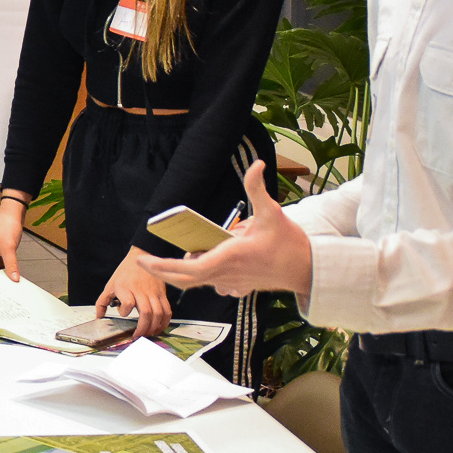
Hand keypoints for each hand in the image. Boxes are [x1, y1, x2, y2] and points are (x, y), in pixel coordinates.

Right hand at [0, 197, 28, 281]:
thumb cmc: (6, 226)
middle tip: (1, 291)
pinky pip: (3, 267)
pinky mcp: (1, 254)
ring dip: (2, 277)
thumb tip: (14, 278)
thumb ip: (11, 264)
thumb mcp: (9, 248)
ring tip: (7, 286)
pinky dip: (7, 272)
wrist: (14, 216)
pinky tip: (12, 277)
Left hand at [96, 248, 172, 337]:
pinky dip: (164, 322)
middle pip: (146, 313)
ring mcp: (153, 293)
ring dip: (154, 327)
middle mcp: (141, 291)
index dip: (125, 311)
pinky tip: (159, 327)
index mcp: (126, 288)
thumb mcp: (110, 285)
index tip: (123, 312)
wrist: (143, 255)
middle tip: (137, 336)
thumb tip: (98, 317)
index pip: (128, 303)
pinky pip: (167, 311)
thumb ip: (102, 302)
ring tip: (148, 334)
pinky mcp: (162, 294)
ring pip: (158, 314)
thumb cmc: (126, 271)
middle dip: (143, 328)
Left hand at [144, 161, 314, 298]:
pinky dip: (203, 278)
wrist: (308, 269)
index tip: (145, 260)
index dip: (164, 267)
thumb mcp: (273, 212)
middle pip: (185, 280)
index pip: (188, 268)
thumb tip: (257, 165)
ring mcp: (232, 284)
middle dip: (162, 272)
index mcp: (229, 257)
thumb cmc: (290, 243)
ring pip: (198, 283)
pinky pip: (214, 286)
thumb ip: (258, 189)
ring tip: (180, 255)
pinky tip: (204, 264)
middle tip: (145, 261)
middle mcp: (226, 274)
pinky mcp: (238, 288)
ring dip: (183, 272)